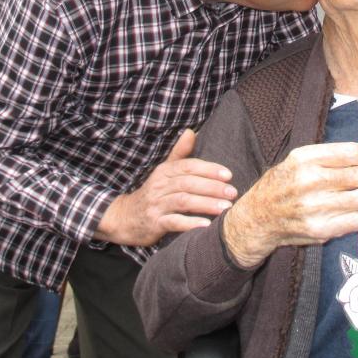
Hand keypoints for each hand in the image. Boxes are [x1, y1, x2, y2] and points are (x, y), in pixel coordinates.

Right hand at [94, 129, 237, 246]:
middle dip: (212, 187)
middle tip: (232, 192)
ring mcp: (156, 205)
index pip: (188, 166)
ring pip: (183, 201)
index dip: (209, 169)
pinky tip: (206, 225)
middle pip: (188, 183)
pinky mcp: (154, 223)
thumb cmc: (152, 193)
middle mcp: (159, 186)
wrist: (124, 217)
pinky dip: (190, 223)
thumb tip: (191, 131)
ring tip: (225, 208)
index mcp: (164, 172)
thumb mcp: (163, 172)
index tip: (228, 175)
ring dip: (206, 204)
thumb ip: (179, 154)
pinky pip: (173, 222)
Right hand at [222, 142, 357, 267]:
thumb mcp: (299, 160)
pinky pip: (356, 220)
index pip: (353, 153)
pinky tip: (354, 210)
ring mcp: (315, 207)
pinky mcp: (320, 229)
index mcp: (306, 158)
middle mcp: (310, 181)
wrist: (259, 216)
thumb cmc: (283, 184)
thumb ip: (331, 155)